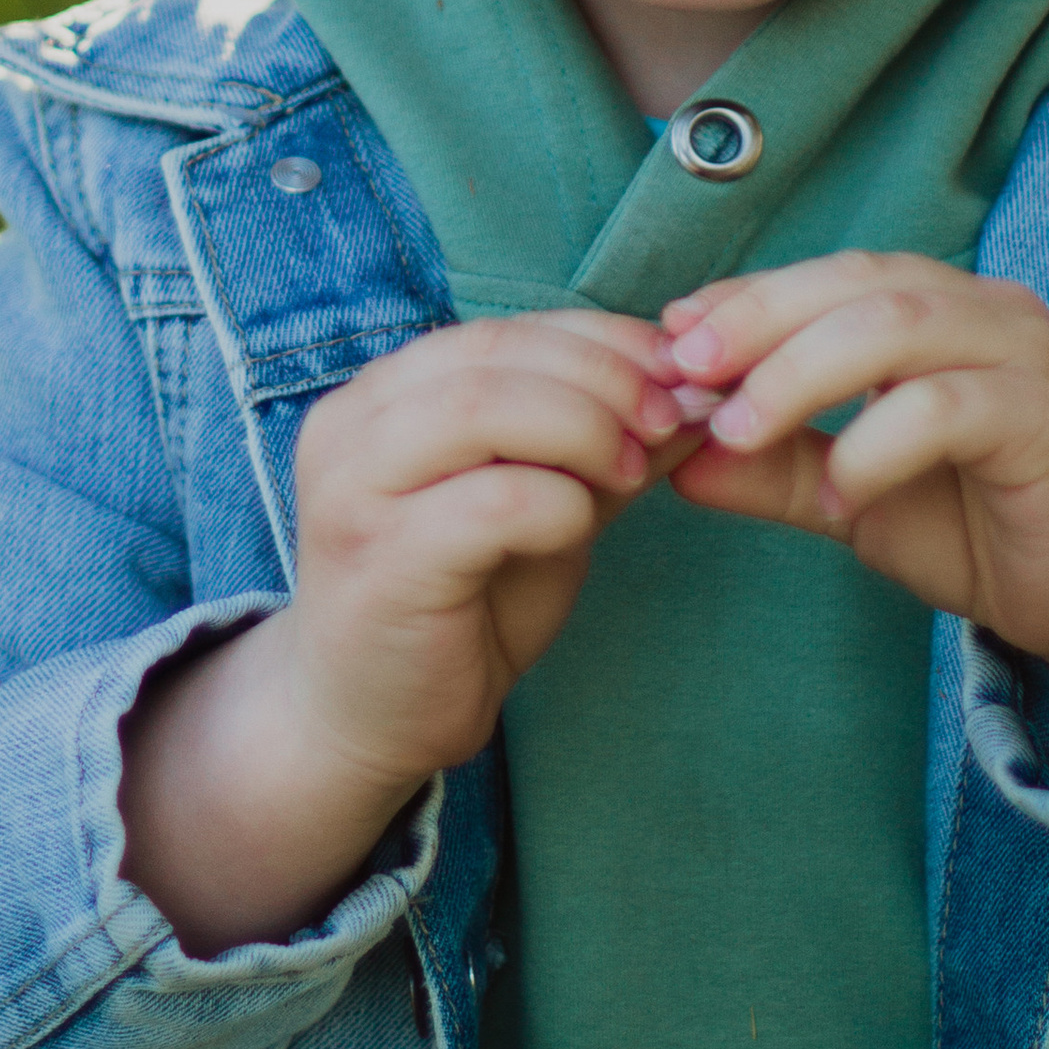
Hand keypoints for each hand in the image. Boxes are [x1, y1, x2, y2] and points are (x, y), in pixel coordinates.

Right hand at [120, 309, 685, 952]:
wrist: (370, 718)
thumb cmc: (460, 603)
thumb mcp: (541, 505)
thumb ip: (599, 446)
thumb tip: (696, 392)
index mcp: (384, 395)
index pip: (501, 330)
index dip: (599, 338)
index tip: (676, 369)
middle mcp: (352, 425)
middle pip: (492, 352)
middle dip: (602, 375)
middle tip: (672, 416)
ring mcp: (354, 490)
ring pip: (481, 406)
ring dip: (582, 425)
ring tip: (634, 465)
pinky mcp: (379, 560)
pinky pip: (488, 501)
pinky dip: (557, 502)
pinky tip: (581, 527)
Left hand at [658, 254, 1048, 753]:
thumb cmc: (982, 530)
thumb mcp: (854, 495)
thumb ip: (774, 468)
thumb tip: (676, 457)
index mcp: (937, 309)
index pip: (827, 277)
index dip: (744, 300)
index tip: (668, 340)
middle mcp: (984, 311)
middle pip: (858, 283)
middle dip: (760, 320)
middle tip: (685, 370)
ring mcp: (1024, 356)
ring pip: (898, 326)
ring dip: (802, 373)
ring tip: (738, 429)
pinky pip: (949, 407)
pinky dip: (877, 443)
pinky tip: (839, 493)